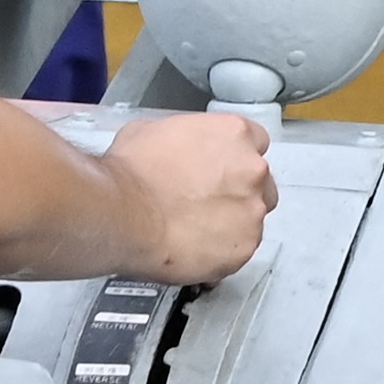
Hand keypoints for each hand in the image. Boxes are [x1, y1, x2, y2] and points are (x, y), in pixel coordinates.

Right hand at [100, 111, 276, 284]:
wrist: (122, 214)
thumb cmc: (131, 174)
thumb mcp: (151, 130)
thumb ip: (181, 137)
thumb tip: (173, 147)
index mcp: (234, 134)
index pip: (256, 141)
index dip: (235, 158)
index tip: (222, 170)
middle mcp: (252, 169)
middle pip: (260, 182)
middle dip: (240, 192)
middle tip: (208, 202)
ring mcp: (251, 211)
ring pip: (253, 218)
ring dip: (232, 223)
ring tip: (197, 229)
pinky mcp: (244, 248)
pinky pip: (240, 250)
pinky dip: (223, 252)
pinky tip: (196, 248)